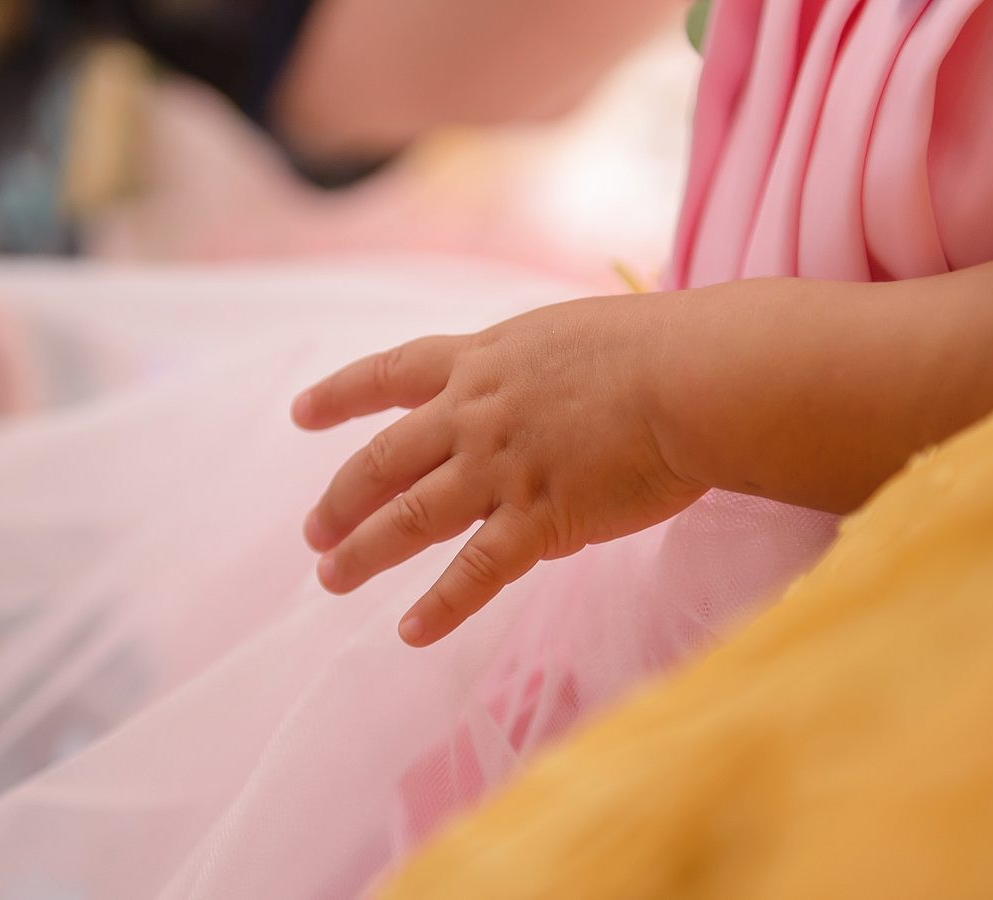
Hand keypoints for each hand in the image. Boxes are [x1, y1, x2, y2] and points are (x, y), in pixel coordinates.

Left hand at [292, 294, 709, 646]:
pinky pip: (474, 572)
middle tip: (313, 534)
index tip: (300, 415)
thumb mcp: (566, 338)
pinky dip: (440, 606)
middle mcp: (474, 415)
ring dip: (364, 553)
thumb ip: (528, 370)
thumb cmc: (654, 349)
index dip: (340, 395)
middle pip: (383, 461)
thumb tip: (525, 389)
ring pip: (409, 517)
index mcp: (481, 363)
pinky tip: (411, 632)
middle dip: (340, 500)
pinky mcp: (539, 520)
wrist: (692, 378)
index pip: (390, 374)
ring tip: (332, 581)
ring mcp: (500, 469)